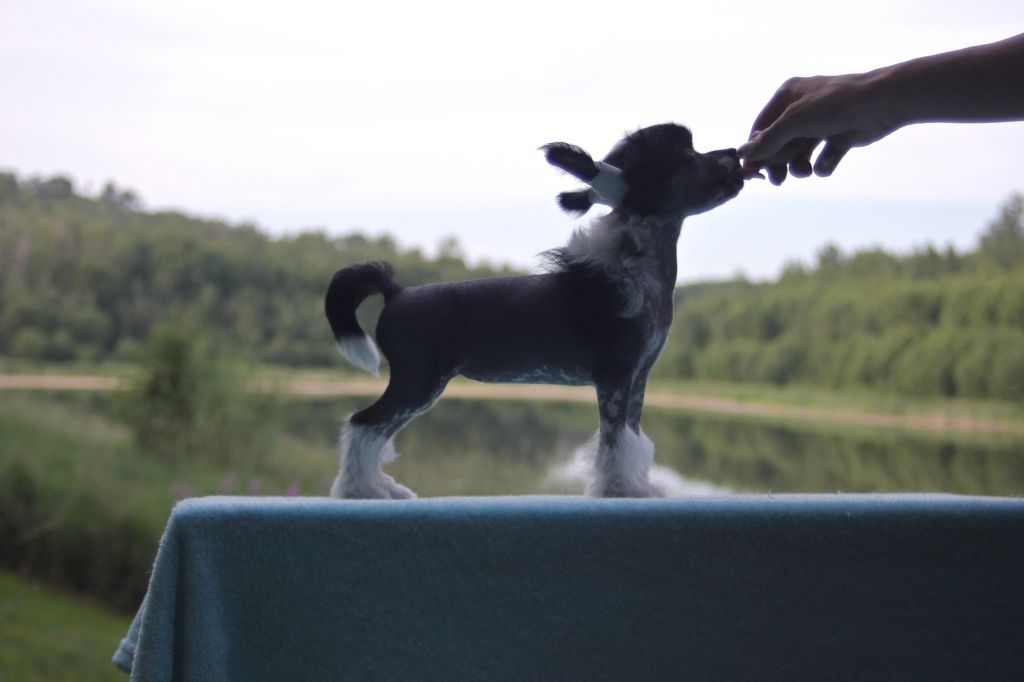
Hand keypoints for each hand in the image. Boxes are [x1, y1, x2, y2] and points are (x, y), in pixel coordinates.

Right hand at [738, 73, 899, 184]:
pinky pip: (823, 157)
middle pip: (779, 142)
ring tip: (804, 172)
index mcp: (788, 95)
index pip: (762, 126)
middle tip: (778, 180)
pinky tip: (828, 162)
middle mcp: (802, 108)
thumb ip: (767, 140)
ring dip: (799, 166)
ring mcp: (821, 123)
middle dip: (779, 161)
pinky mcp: (839, 137)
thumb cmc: (834, 104)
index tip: (752, 172)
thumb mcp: (793, 121)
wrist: (882, 104)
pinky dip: (823, 163)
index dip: (756, 149)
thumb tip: (742, 154)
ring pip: (800, 152)